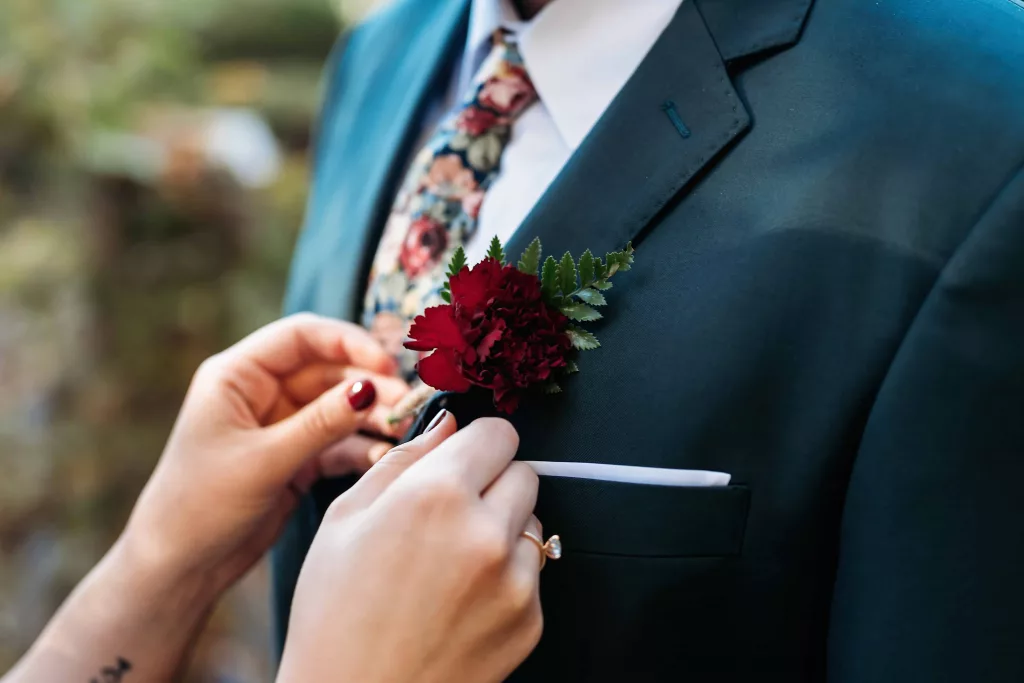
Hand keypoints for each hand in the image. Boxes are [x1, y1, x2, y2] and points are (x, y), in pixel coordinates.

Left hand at [121, 313, 411, 603]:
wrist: (180, 567)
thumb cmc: (201, 506)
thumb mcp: (264, 460)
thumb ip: (321, 424)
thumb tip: (371, 388)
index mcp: (238, 375)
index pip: (302, 337)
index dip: (348, 343)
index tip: (385, 366)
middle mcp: (261, 392)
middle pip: (328, 370)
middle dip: (369, 384)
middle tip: (406, 404)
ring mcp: (281, 425)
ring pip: (339, 406)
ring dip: (371, 416)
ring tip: (403, 430)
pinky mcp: (296, 457)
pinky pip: (337, 441)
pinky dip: (361, 446)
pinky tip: (382, 457)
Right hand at [278, 414, 544, 682]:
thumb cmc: (335, 617)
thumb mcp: (344, 519)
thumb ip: (402, 459)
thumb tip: (446, 422)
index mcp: (436, 496)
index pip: (498, 432)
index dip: (477, 442)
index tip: (465, 456)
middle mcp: (486, 533)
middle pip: (524, 472)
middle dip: (493, 483)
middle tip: (450, 515)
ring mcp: (515, 581)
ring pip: (533, 522)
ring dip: (504, 528)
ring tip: (451, 564)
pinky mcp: (531, 621)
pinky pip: (533, 573)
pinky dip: (507, 576)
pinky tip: (462, 599)